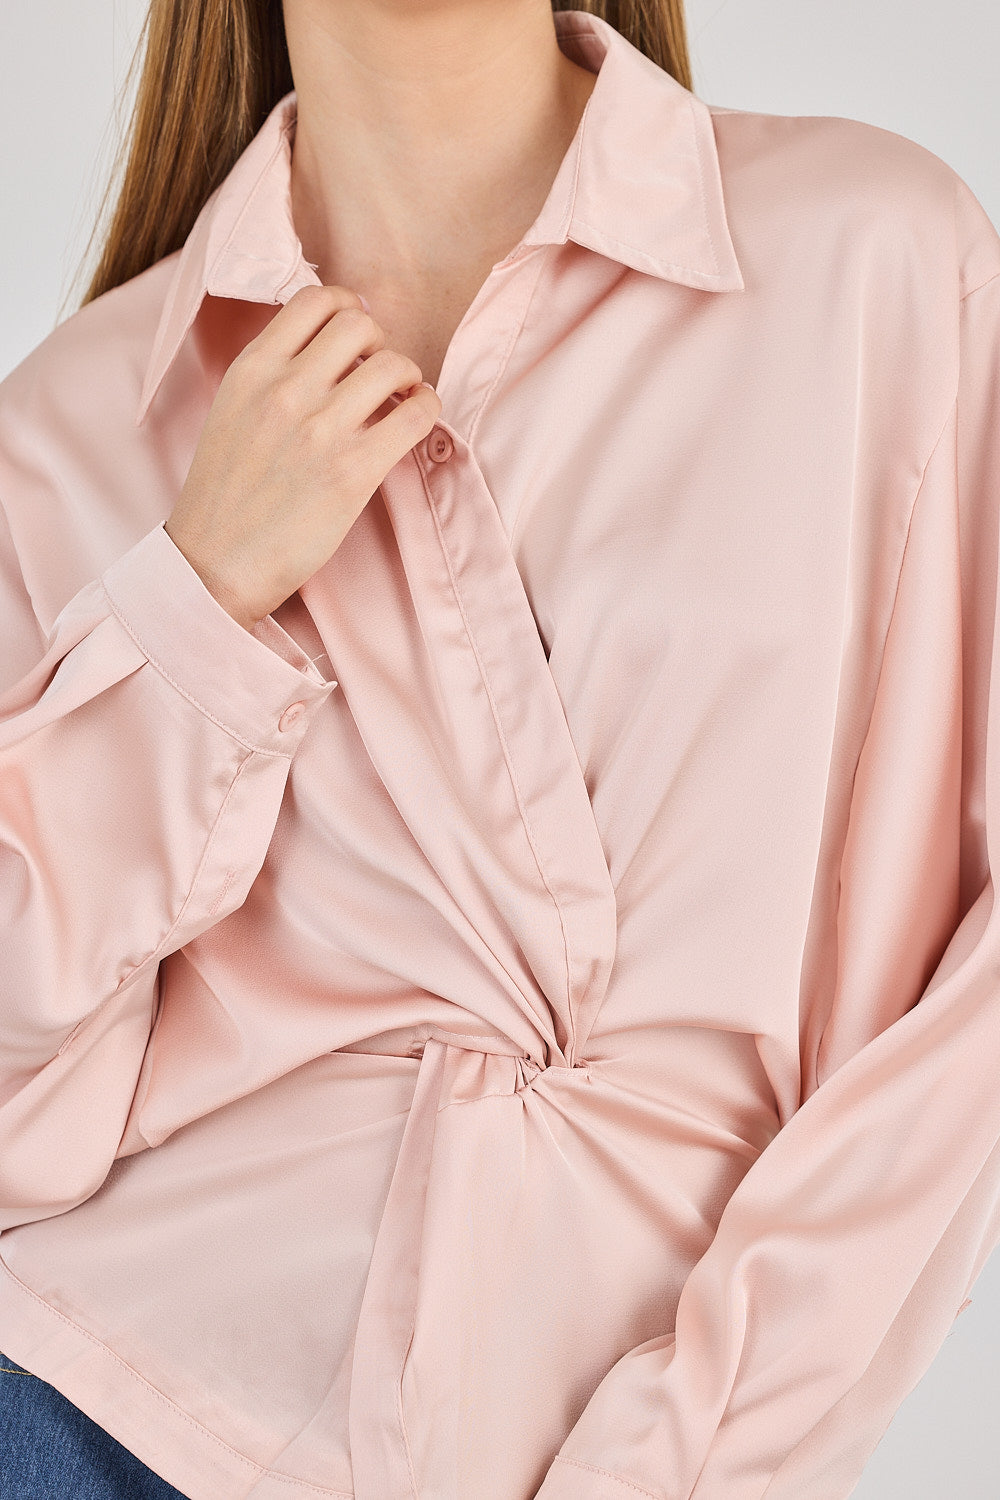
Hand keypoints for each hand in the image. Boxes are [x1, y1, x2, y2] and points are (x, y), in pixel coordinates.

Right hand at [164, 284, 441, 629]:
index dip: (346, 308)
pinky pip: (416, 414)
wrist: (214, 564)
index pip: (314, 300)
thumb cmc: (225, 496)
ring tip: (399, 400)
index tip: (355, 338)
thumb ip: (271, 374)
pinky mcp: (353, 472)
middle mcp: (286, 390)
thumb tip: (327, 346)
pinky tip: (414, 423)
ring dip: (407, 377)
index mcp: (252, 370)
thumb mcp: (230, 412)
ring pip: (395, 364)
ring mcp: (321, 430)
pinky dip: (426, 409)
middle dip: (378, 343)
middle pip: (360, 323)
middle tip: (377, 374)